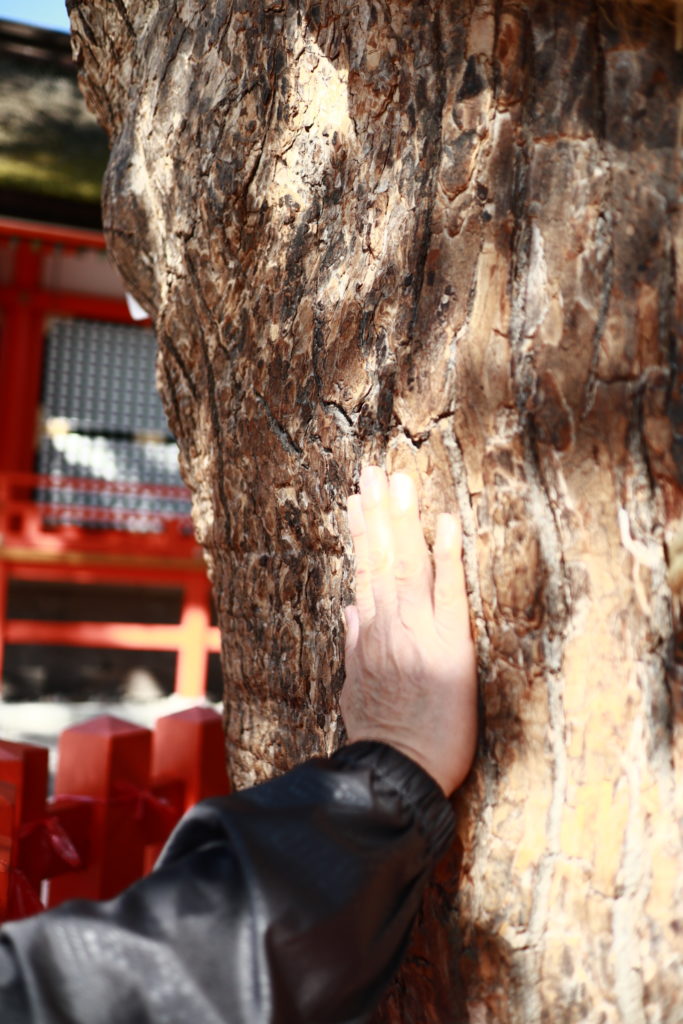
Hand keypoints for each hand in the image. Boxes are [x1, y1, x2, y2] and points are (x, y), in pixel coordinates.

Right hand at [340, 466, 476, 794]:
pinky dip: (447, 557)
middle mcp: (390, 627)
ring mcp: (418, 633)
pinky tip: (446, 523)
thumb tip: (350, 609)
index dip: (363, 534)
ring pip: (408, 566)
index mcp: (370, 636)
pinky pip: (449, 594)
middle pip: (383, 559)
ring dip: (404, 521)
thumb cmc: (381, 739)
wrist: (398, 776)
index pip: (365, 572)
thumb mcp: (355, 691)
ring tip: (400, 481)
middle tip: (375, 470)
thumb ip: (354, 646)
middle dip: (379, 513)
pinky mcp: (451, 648)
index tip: (358, 501)